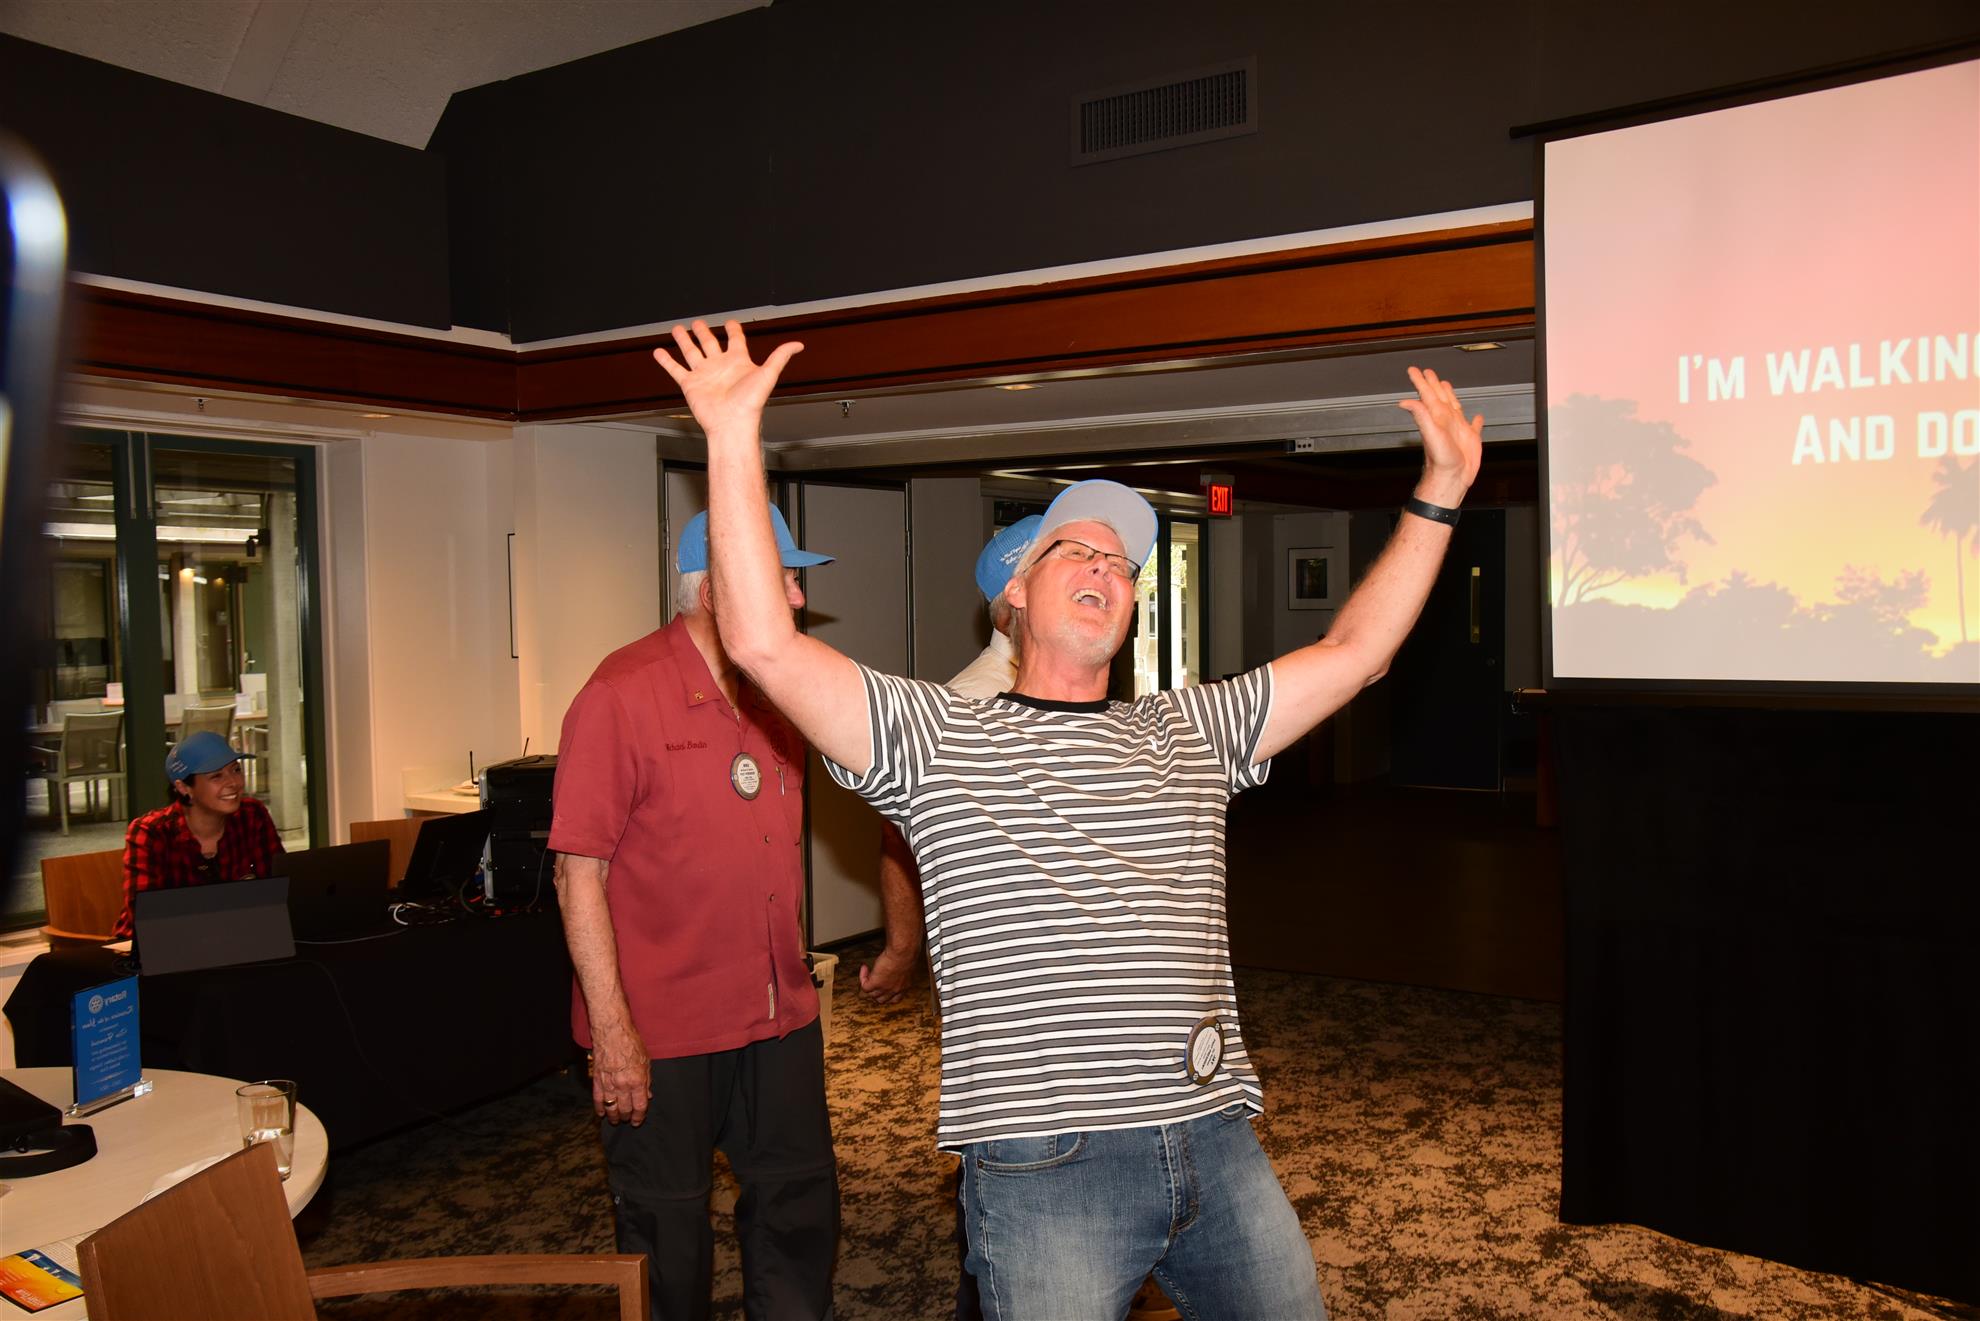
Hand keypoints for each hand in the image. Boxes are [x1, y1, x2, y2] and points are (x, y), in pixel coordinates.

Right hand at [589, 1020, 650, 1125]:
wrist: (612, 1032)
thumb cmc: (631, 1043)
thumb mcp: (646, 1061)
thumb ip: (647, 1080)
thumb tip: (648, 1095)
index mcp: (637, 1080)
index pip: (639, 1106)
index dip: (639, 1117)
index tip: (638, 1121)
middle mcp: (623, 1085)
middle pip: (625, 1109)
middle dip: (627, 1117)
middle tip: (628, 1119)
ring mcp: (608, 1084)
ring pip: (611, 1107)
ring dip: (614, 1116)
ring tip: (616, 1120)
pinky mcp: (597, 1080)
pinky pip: (598, 1099)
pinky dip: (600, 1108)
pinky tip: (602, 1113)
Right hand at [651, 319, 802, 438]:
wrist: (732, 424)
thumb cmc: (750, 404)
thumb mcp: (768, 374)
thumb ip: (780, 357)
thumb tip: (798, 345)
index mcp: (738, 361)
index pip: (735, 340)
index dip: (733, 330)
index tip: (730, 322)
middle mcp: (720, 366)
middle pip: (709, 343)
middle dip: (703, 332)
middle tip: (697, 323)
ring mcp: (704, 374)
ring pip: (691, 352)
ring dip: (684, 341)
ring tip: (677, 329)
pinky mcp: (690, 384)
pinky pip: (676, 369)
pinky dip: (667, 361)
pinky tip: (659, 352)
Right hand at [859, 947, 915, 1003]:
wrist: (902, 952)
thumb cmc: (906, 952)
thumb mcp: (905, 965)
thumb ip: (899, 970)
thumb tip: (892, 966)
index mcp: (904, 986)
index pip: (894, 999)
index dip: (887, 994)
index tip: (884, 985)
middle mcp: (895, 990)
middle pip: (881, 999)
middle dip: (876, 991)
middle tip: (873, 978)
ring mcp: (885, 988)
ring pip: (872, 995)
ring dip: (868, 983)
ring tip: (868, 971)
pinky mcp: (876, 983)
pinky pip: (864, 986)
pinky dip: (862, 977)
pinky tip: (864, 968)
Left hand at [1397, 366, 1484, 507]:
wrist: (1452, 479)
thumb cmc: (1441, 460)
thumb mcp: (1431, 434)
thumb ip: (1420, 415)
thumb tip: (1405, 402)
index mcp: (1437, 417)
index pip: (1426, 395)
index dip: (1421, 382)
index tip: (1414, 370)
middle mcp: (1446, 421)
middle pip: (1439, 397)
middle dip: (1433, 384)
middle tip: (1428, 372)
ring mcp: (1458, 430)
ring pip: (1454, 407)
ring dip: (1450, 396)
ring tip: (1447, 386)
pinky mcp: (1470, 440)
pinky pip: (1474, 427)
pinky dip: (1476, 421)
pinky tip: (1477, 417)